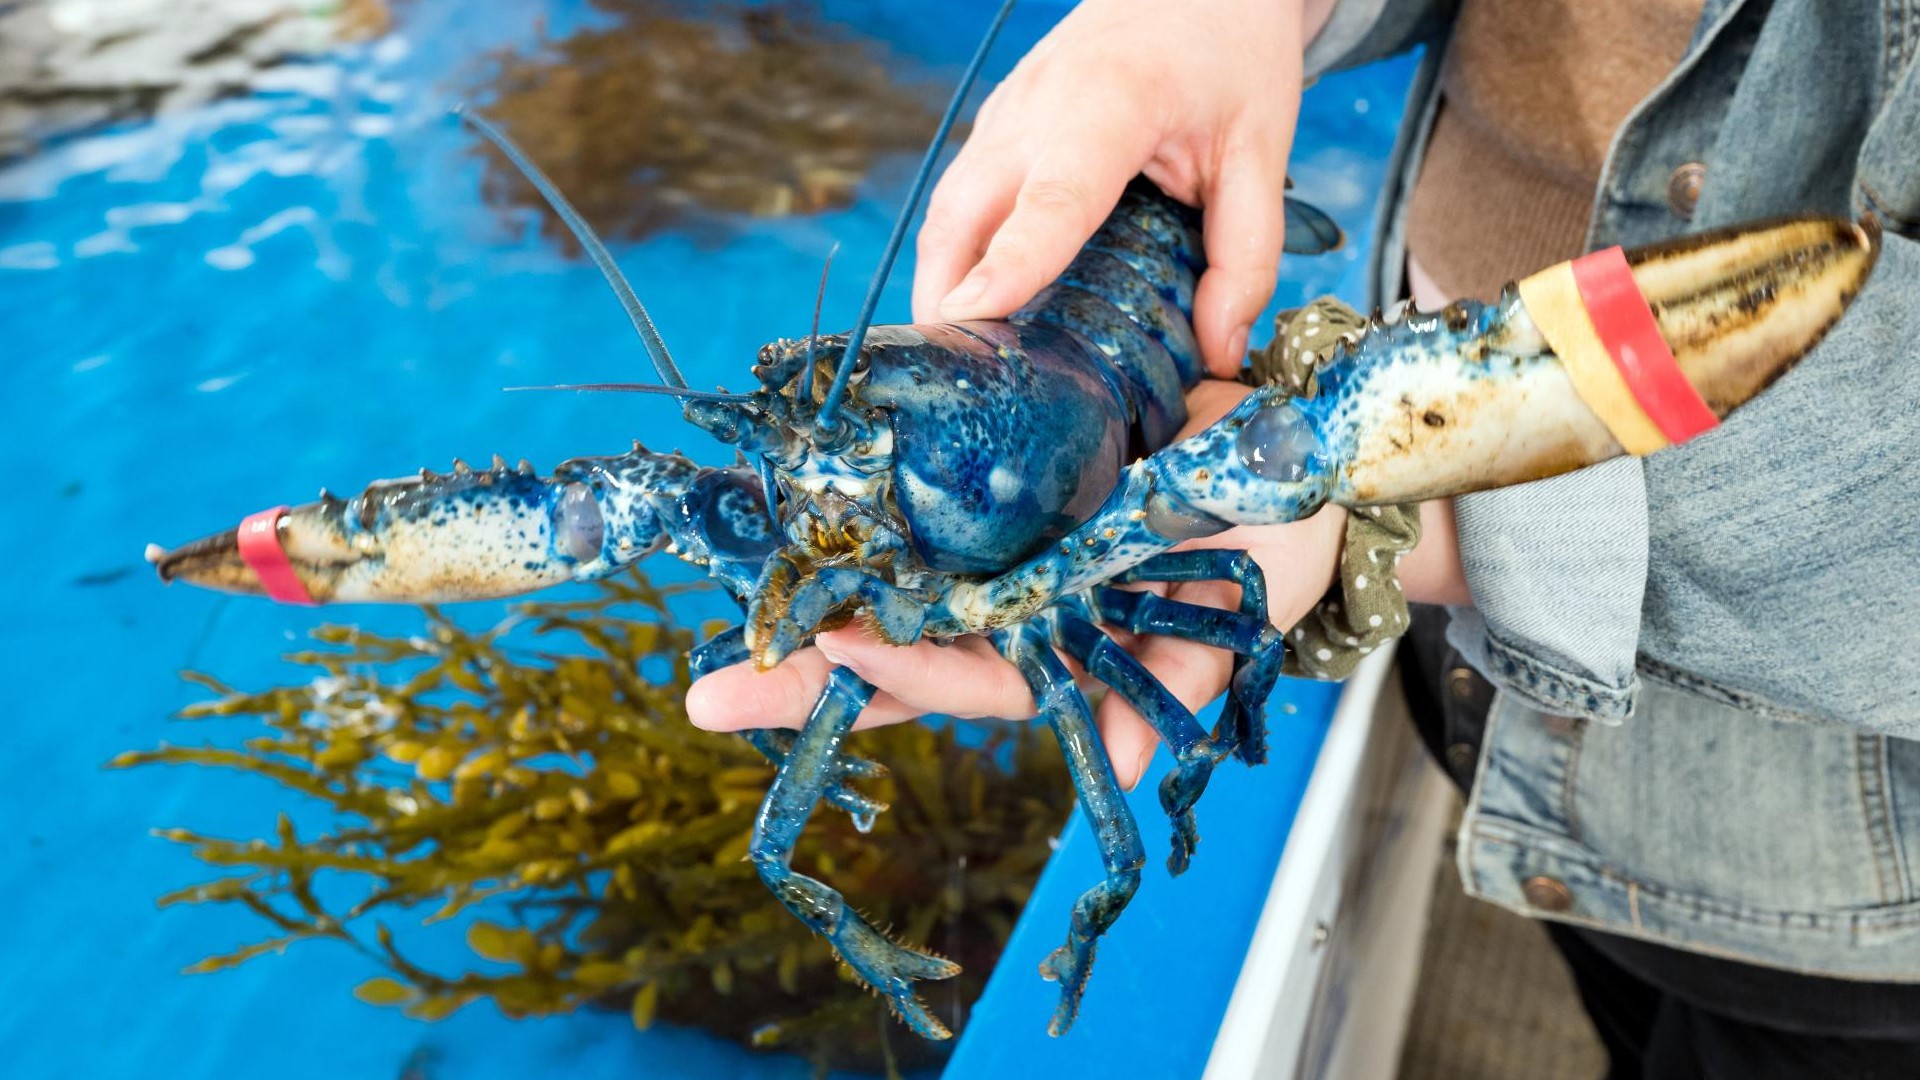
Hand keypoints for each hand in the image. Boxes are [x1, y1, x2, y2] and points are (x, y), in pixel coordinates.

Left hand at [685, 379, 1347, 790]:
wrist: (1290, 440)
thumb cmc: (1269, 541)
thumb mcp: (1231, 615)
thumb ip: (1175, 682)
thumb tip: (1122, 775)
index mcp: (1065, 654)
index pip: (972, 681)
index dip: (908, 674)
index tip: (841, 645)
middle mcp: (1016, 613)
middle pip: (898, 654)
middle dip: (805, 679)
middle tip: (705, 698)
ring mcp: (1003, 554)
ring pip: (891, 586)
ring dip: (807, 595)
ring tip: (713, 612)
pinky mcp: (999, 485)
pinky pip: (917, 505)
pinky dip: (852, 512)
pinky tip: (775, 511)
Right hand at [912, 0, 1327, 376]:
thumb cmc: (1229, 50)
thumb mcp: (1261, 149)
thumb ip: (1246, 254)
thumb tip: (1221, 351)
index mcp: (1111, 104)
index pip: (1052, 200)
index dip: (1009, 265)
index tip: (971, 317)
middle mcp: (1037, 107)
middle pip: (963, 215)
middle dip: (947, 299)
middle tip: (957, 381)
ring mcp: (1006, 113)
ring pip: (948, 212)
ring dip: (943, 284)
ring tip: (960, 365)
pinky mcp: (998, 125)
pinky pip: (961, 200)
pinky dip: (957, 257)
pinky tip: (977, 312)